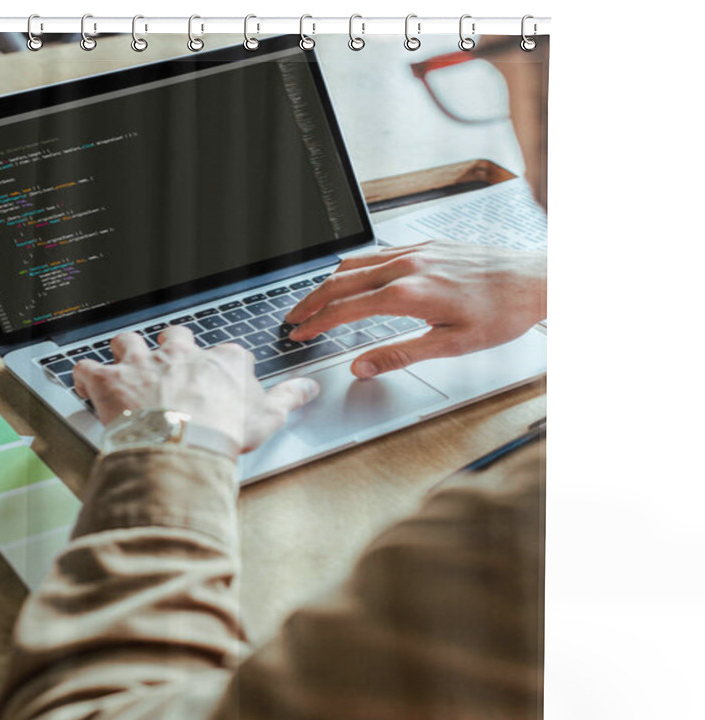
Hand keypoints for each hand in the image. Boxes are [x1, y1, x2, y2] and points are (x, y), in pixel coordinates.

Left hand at [72, 327, 318, 451]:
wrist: (180, 444)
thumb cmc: (224, 431)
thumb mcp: (269, 416)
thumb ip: (291, 397)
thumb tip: (309, 388)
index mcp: (220, 361)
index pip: (228, 353)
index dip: (225, 367)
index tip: (225, 381)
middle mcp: (181, 354)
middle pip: (175, 337)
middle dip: (173, 348)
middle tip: (173, 364)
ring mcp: (143, 363)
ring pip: (128, 341)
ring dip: (126, 351)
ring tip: (126, 362)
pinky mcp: (109, 380)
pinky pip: (87, 367)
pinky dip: (84, 375)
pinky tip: (87, 382)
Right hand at [286, 240, 546, 377]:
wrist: (534, 279)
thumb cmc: (500, 313)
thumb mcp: (451, 345)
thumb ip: (400, 355)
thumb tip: (362, 367)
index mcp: (408, 294)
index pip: (346, 309)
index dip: (317, 324)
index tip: (300, 335)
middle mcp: (407, 267)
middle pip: (341, 282)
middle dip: (311, 301)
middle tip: (293, 318)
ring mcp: (415, 252)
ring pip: (356, 263)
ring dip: (328, 283)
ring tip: (313, 300)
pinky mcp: (426, 246)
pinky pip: (378, 252)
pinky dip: (354, 266)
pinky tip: (352, 275)